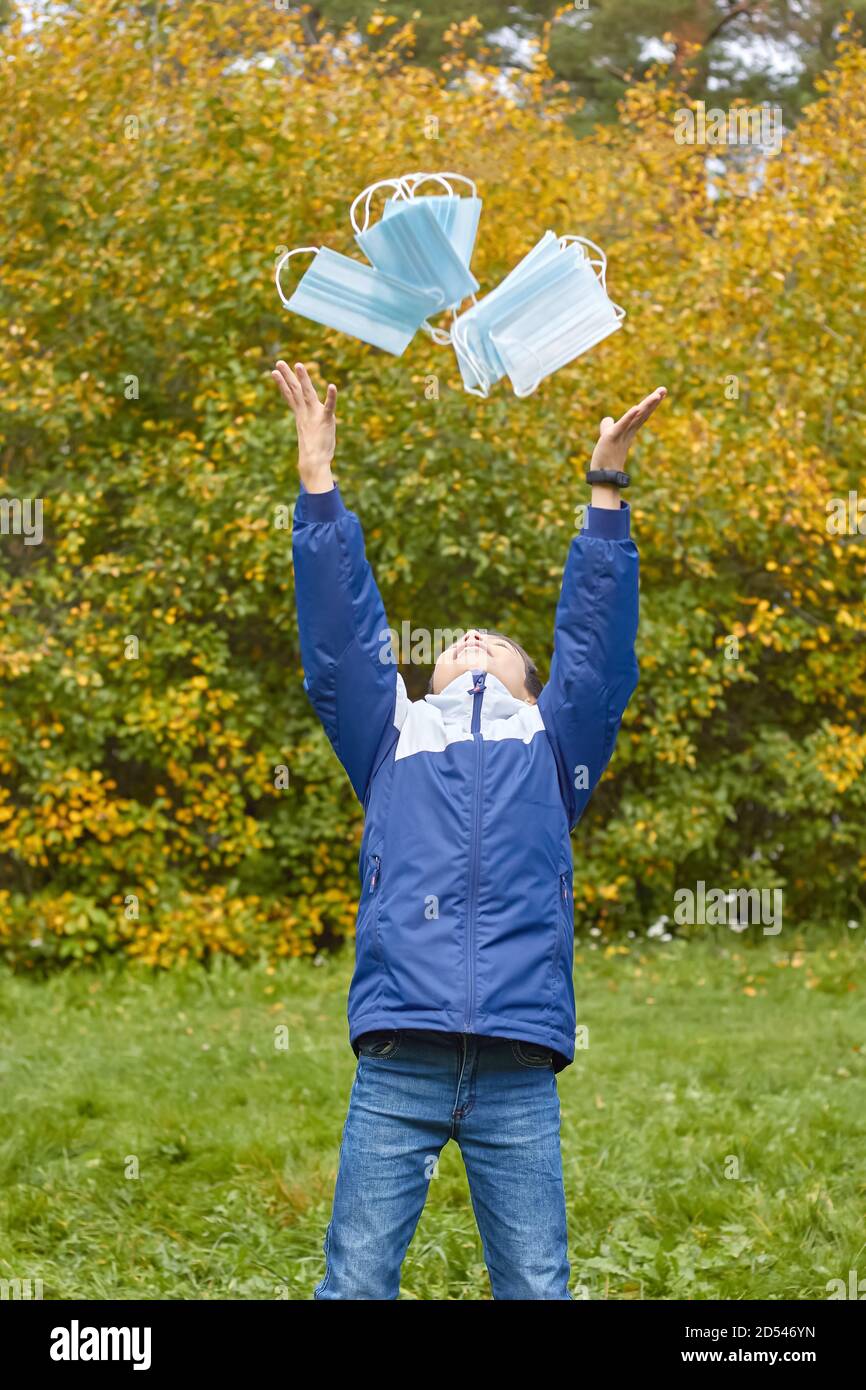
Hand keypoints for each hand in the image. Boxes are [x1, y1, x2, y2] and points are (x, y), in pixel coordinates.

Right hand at [271, 360, 336, 491]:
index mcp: (301, 415)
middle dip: (287, 376)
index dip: (282, 384)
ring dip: (303, 379)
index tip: (274, 372)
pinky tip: (333, 386)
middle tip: (279, 362)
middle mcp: (306, 413)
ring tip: (299, 364)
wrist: (314, 463)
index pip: (290, 396)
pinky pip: (329, 406)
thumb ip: (308, 425)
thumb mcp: (309, 432)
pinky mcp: (326, 421)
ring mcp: (315, 416)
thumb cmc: (313, 452)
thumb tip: (305, 425)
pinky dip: (331, 397)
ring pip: (308, 394)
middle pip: (295, 391)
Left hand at [589, 387, 666, 505]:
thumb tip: (607, 419)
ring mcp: (622, 434)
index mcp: (629, 430)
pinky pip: (622, 425)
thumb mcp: (607, 436)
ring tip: (657, 395)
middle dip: (653, 401)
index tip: (660, 392)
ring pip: (636, 417)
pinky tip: (636, 408)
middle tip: (664, 389)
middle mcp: (628, 431)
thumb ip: (608, 426)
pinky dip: (629, 417)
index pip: (641, 414)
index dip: (650, 403)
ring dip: (647, 405)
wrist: (604, 475)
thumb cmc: (606, 457)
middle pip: (643, 413)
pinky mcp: (612, 437)